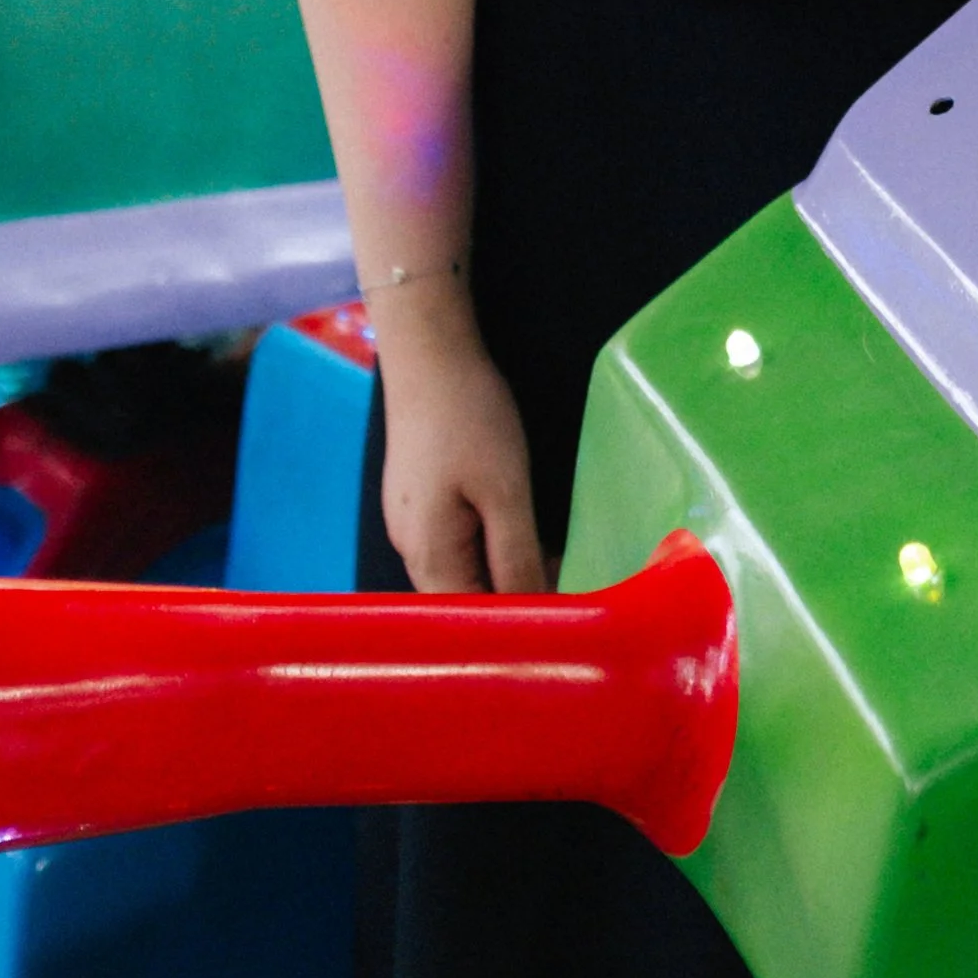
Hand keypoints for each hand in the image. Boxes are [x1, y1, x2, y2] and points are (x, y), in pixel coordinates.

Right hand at [377, 317, 547, 593]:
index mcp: (426, 556)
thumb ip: (517, 557)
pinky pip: (456, 542)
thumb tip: (535, 615)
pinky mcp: (420, 500)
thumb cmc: (468, 417)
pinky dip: (490, 545)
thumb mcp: (505, 490)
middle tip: (568, 586)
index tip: (563, 619)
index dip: (516, 626)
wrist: (430, 352)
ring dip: (504, 571)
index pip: (469, 620)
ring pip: (462, 570)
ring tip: (553, 559)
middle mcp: (410, 549)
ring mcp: (412, 523)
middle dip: (513, 598)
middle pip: (463, 600)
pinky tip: (520, 530)